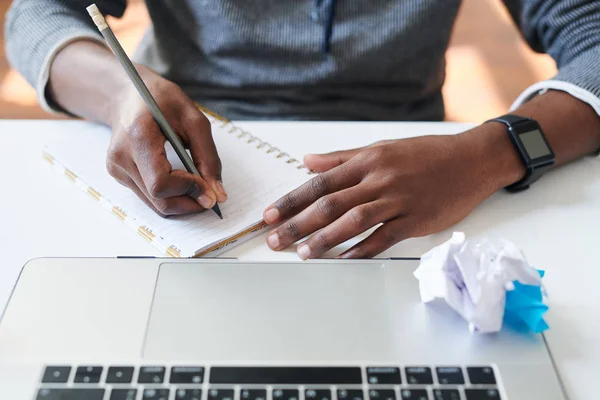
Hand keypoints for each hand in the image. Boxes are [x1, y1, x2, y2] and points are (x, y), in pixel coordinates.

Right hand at [106, 65, 226, 216]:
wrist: (126, 95)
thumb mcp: (193, 119)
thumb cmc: (160, 100)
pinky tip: (181, 183)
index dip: (188, 189)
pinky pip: (150, 199)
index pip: (160, 183)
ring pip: (155, 205)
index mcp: (138, 136)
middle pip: (159, 200)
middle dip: (189, 202)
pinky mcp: (119, 176)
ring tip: (199, 188)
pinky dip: (171, 197)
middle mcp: (121, 157)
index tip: (208, 186)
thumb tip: (217, 193)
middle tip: (210, 195)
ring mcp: (117, 169)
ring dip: (182, 202)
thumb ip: (208, 157)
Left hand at [263, 127, 522, 258]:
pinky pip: (384, 237)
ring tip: (302, 253)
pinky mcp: (416, 220)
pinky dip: (362, 249)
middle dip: (298, 223)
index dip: (292, 200)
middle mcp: (379, 179)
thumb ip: (342, 158)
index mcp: (367, 161)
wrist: (471, 160)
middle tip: (275, 239)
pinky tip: (344, 259)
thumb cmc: (425, 154)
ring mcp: (398, 200)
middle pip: (330, 204)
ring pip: (353, 221)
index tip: (270, 215)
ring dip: (325, 239)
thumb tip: (307, 161)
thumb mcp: (381, 148)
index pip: (320, 182)